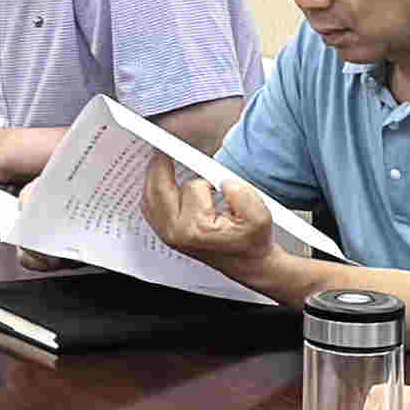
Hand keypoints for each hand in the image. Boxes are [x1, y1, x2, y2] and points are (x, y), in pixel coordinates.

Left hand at [137, 159, 279, 277]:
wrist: (246, 263)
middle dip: (161, 165)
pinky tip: (165, 181)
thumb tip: (222, 180)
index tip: (164, 147)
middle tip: (165, 148)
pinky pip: (150, 206)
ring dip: (157, 178)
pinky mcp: (166, 233)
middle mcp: (177, 233)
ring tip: (169, 164)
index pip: (188, 186)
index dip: (179, 163)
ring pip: (150, 196)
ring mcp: (168, 235)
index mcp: (196, 229)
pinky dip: (155, 190)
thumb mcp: (258, 216)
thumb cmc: (251, 242)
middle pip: (157, 189)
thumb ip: (241, 193)